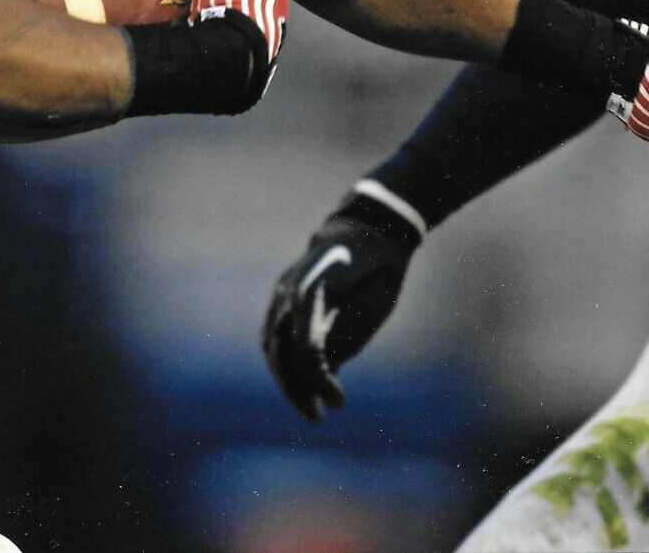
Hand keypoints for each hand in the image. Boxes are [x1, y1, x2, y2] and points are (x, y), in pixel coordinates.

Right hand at [262, 188, 420, 420]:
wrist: (369, 232)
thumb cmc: (375, 269)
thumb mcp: (372, 305)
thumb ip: (345, 338)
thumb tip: (324, 373)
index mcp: (310, 288)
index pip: (304, 344)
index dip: (317, 377)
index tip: (338, 402)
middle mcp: (289, 293)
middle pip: (280, 350)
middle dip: (295, 387)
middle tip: (317, 416)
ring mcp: (283, 297)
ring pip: (273, 347)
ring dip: (287, 381)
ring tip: (310, 411)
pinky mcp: (286, 303)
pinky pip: (278, 340)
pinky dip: (286, 367)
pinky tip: (304, 390)